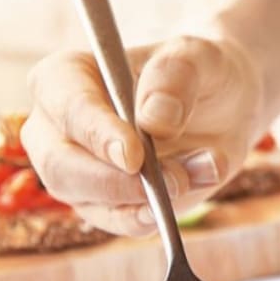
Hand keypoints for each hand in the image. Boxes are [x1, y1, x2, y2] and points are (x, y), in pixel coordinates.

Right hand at [22, 35, 261, 234]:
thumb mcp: (198, 58)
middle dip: (117, 181)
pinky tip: (176, 205)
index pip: (66, 107)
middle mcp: (56, 128)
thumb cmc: (198, 72)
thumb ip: (175, 77)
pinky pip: (118, 222)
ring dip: (146, 200)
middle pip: (61, 166)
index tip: (134, 155)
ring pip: (88, 201)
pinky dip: (151, 218)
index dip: (97, 134)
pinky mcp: (106, 204)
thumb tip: (155, 122)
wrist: (222, 107)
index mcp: (65, 77)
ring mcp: (76, 171)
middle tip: (173, 179)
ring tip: (201, 172)